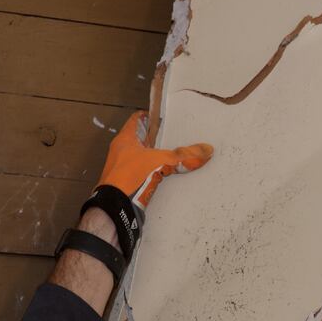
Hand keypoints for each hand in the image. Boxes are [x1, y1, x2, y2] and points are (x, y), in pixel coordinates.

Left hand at [98, 112, 212, 211]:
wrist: (115, 204)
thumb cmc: (130, 175)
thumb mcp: (160, 160)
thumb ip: (183, 155)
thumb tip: (207, 149)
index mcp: (125, 138)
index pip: (136, 119)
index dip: (149, 116)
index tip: (163, 118)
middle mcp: (120, 150)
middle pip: (139, 138)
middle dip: (154, 138)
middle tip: (170, 137)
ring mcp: (120, 166)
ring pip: (139, 155)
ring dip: (152, 156)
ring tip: (169, 156)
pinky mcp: (123, 180)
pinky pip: (139, 171)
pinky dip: (150, 171)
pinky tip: (161, 174)